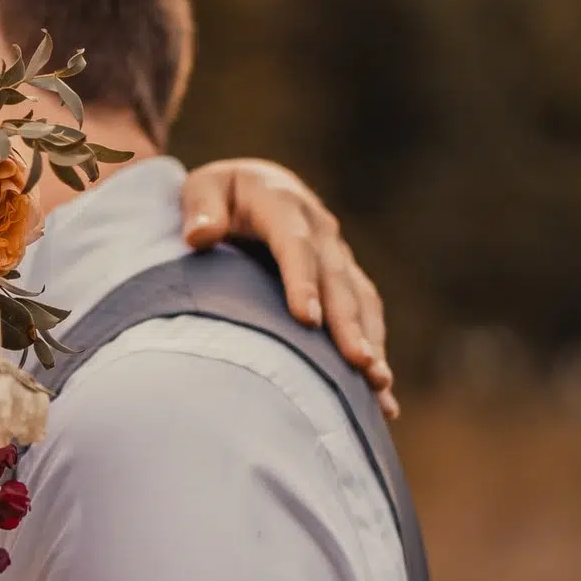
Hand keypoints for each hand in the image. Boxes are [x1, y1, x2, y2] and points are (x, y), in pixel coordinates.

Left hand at [180, 159, 398, 418]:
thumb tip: (200, 234)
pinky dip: (375, 349)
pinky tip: (381, 395)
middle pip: (337, 280)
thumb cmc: (221, 195)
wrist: (256, 185)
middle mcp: (319, 230)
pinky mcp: (344, 278)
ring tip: (378, 384)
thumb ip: (201, 208)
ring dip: (371, 341)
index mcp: (282, 204)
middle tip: (359, 364)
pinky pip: (365, 314)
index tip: (306, 320)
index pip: (294, 245)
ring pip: (360, 300)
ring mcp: (336, 255)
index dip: (302, 281)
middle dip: (348, 324)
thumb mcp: (204, 189)